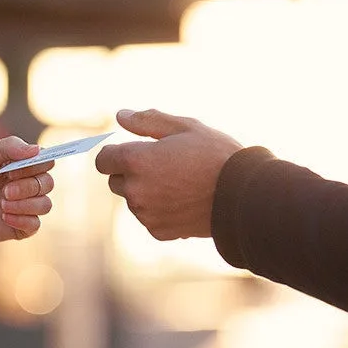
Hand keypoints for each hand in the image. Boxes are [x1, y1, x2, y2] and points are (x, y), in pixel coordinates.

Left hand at [0, 136, 55, 257]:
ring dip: (24, 204)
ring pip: (45, 204)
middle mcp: (26, 185)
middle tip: (5, 190)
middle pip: (48, 183)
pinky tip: (3, 217)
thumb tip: (36, 150)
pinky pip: (35, 224)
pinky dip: (21, 219)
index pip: (46, 161)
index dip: (37, 164)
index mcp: (21, 165)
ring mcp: (24, 206)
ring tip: (1, 204)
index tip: (13, 169)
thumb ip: (9, 146)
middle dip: (27, 186)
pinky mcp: (20, 227)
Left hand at [95, 109, 242, 240]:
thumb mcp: (185, 127)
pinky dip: (159, 211)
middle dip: (131, 173)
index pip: (103, 159)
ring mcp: (145, 214)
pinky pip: (148, 218)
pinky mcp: (158, 231)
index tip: (135, 151)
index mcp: (135, 161)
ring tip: (180, 184)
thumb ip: (147, 121)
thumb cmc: (216, 156)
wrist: (244, 197)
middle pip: (115, 181)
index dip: (117, 153)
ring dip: (145, 192)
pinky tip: (184, 201)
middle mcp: (134, 190)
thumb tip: (120, 116)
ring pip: (133, 200)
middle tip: (164, 166)